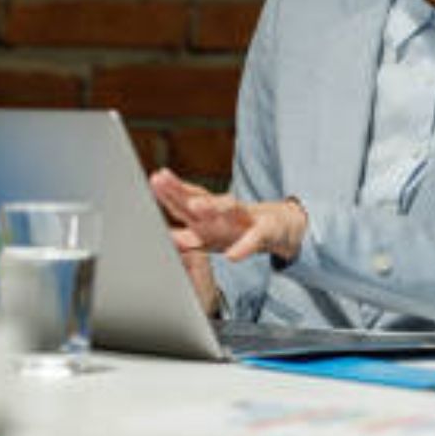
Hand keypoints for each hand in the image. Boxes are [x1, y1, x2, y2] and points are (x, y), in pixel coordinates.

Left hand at [148, 168, 307, 263]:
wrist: (280, 228)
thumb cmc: (239, 231)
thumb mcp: (211, 237)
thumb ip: (188, 238)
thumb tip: (165, 239)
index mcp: (208, 216)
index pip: (184, 202)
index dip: (168, 192)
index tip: (153, 180)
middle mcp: (223, 213)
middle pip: (199, 198)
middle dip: (180, 189)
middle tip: (162, 178)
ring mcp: (245, 219)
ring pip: (227, 209)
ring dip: (212, 206)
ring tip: (196, 206)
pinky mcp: (265, 231)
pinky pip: (254, 240)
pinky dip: (244, 247)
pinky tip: (233, 257)